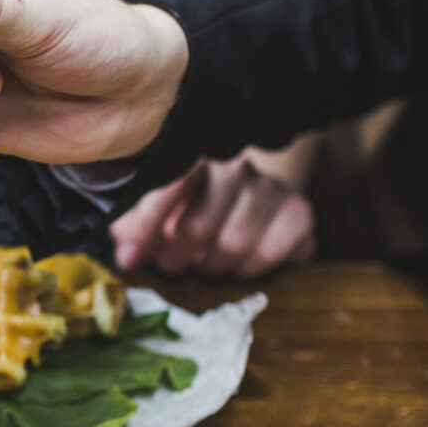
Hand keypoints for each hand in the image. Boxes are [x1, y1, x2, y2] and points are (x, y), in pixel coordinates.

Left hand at [111, 149, 315, 277]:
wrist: (242, 209)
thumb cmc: (186, 211)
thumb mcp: (150, 216)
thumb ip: (133, 229)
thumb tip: (129, 257)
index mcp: (191, 157)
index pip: (166, 186)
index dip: (146, 227)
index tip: (132, 257)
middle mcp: (234, 166)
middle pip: (199, 227)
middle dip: (177, 257)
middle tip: (170, 266)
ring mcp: (269, 187)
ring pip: (234, 243)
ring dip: (213, 266)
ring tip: (203, 266)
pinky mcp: (298, 212)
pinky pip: (271, 252)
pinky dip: (250, 269)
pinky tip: (240, 266)